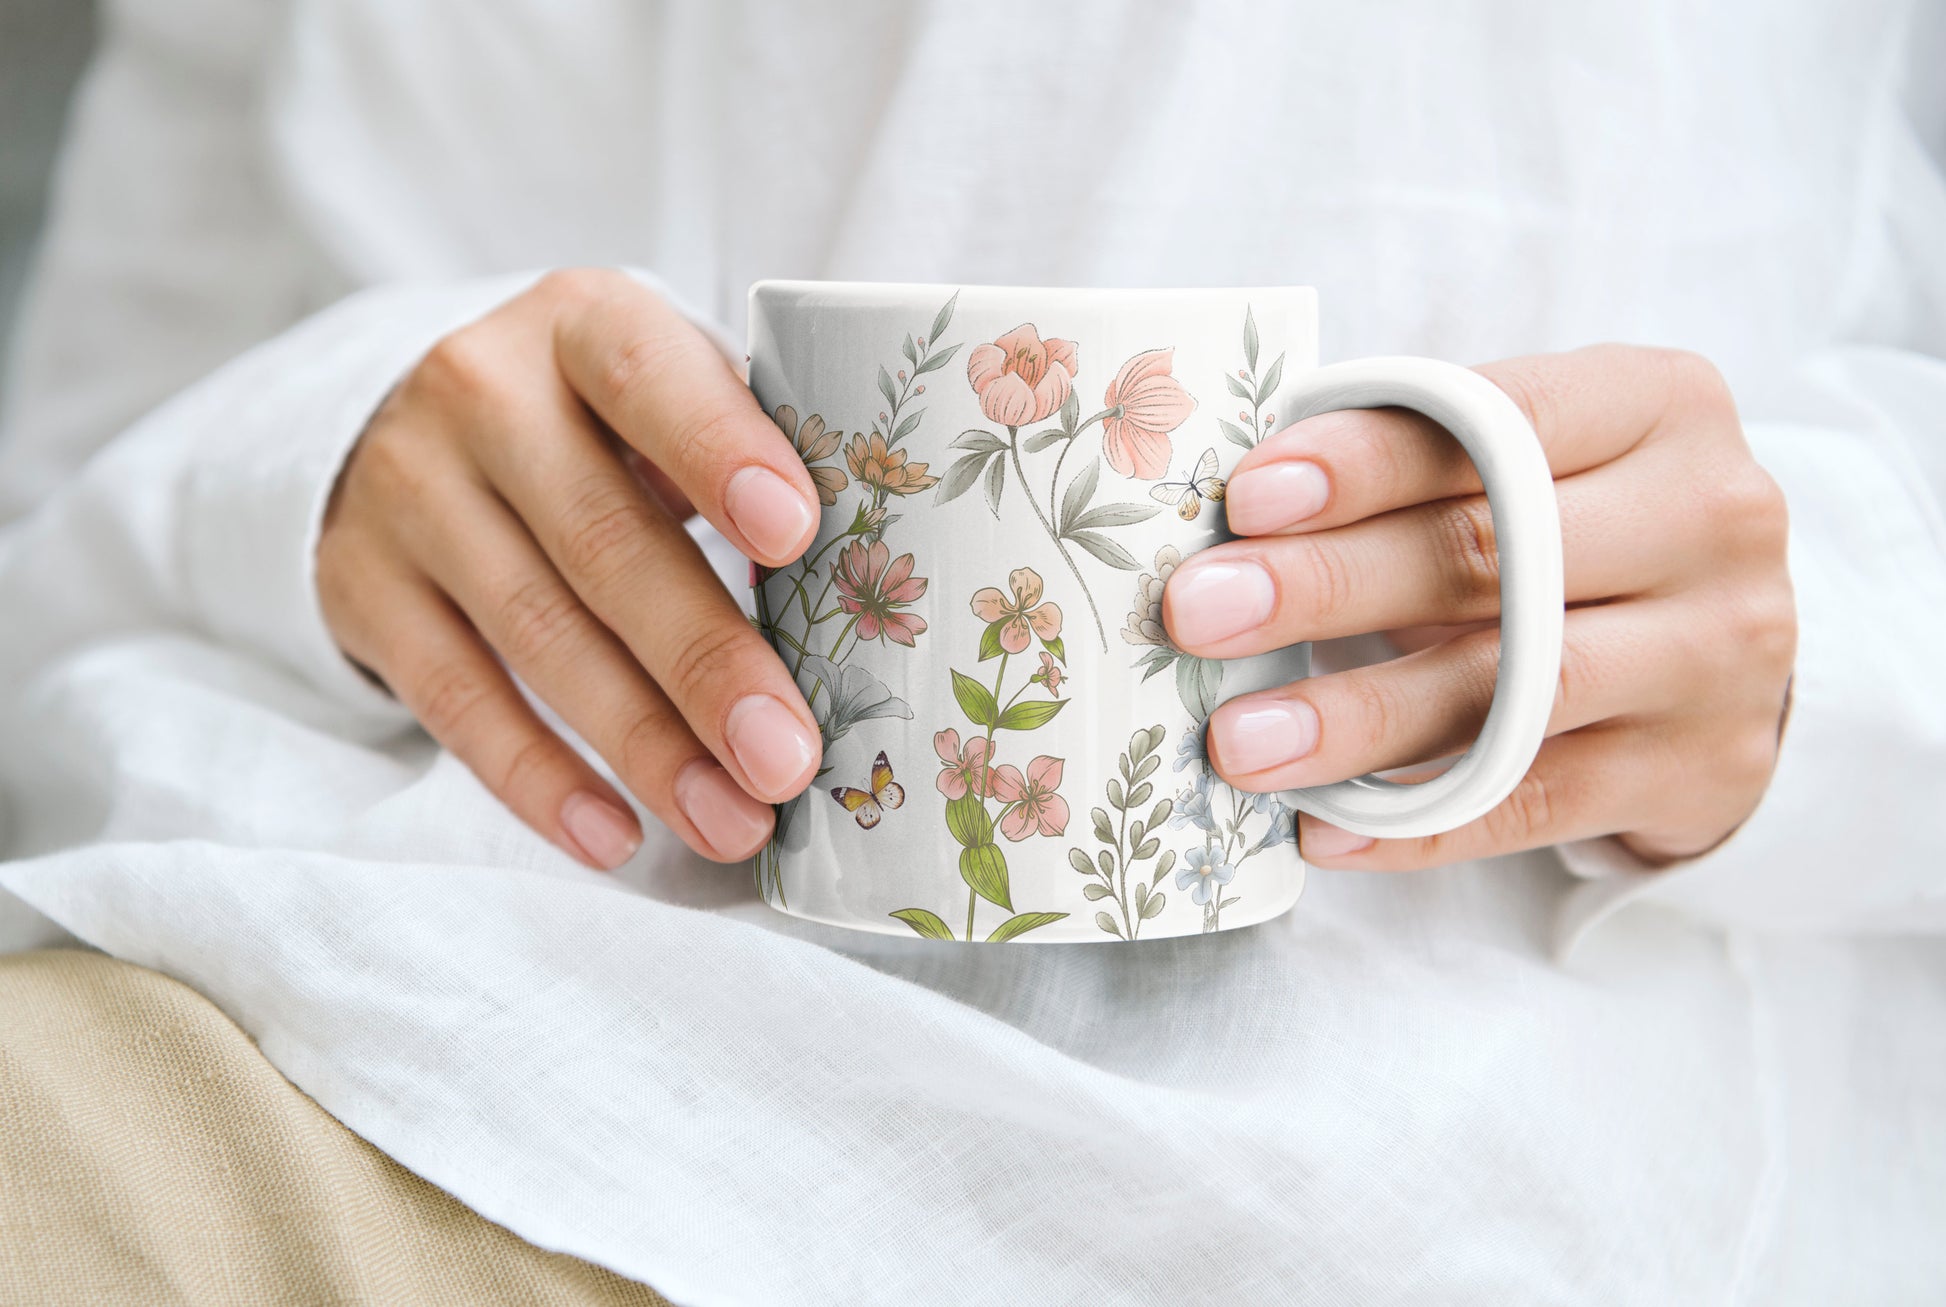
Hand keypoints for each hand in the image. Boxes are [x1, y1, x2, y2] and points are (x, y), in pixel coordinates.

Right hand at [319, 269, 823, 868]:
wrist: (408, 426)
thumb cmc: (603, 422)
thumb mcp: (666, 392)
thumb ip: (750, 455)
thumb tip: (878, 597)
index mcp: (585, 325)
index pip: (650, 377)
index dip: (721, 453)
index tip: (796, 537)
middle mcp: (483, 393)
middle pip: (603, 541)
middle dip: (704, 662)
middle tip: (787, 759)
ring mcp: (412, 493)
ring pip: (537, 633)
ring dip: (644, 745)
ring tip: (733, 823)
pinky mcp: (364, 588)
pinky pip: (455, 700)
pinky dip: (537, 779)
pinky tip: (614, 836)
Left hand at [1164, 345, 1794, 868]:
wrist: (1730, 642)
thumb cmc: (1576, 524)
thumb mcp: (1531, 458)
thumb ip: (1417, 462)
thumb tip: (1228, 520)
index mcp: (1656, 405)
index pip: (1500, 421)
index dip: (1367, 462)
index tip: (1247, 498)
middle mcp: (1709, 518)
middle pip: (1497, 553)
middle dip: (1329, 585)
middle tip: (1200, 613)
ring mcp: (1718, 652)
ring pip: (1518, 691)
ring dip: (1361, 718)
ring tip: (1240, 742)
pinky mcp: (1700, 769)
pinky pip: (1537, 805)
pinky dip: (1421, 825)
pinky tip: (1323, 828)